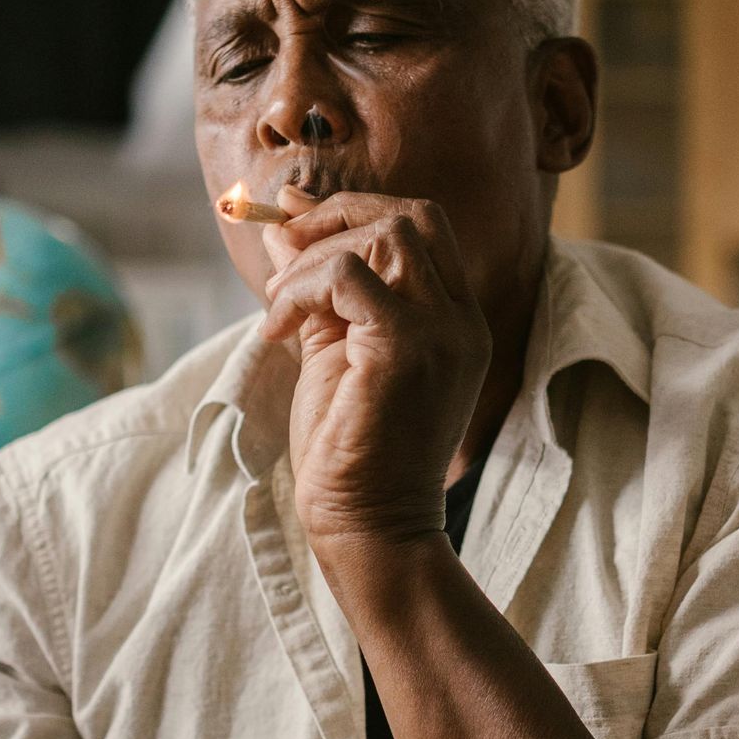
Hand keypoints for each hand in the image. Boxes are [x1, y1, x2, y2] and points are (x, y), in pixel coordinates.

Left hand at [260, 190, 490, 547]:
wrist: (369, 527)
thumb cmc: (351, 452)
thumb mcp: (330, 350)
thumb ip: (314, 286)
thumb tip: (278, 226)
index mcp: (453, 321)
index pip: (423, 227)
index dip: (355, 211)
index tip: (294, 226)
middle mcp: (460, 322)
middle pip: (412, 217)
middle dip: (337, 215)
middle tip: (286, 249)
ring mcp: (443, 334)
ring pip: (383, 237)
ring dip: (314, 259)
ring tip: (280, 308)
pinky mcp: (408, 350)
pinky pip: (350, 276)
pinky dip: (303, 288)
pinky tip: (279, 330)